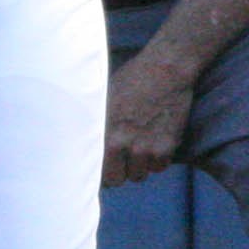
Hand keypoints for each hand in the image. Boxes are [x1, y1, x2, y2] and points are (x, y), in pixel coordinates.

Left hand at [102, 53, 194, 187]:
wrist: (166, 68)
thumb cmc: (131, 80)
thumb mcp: (104, 100)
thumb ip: (96, 126)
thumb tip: (81, 144)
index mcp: (105, 134)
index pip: (97, 172)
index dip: (100, 171)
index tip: (104, 167)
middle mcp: (124, 145)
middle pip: (118, 179)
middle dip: (120, 170)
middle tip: (123, 157)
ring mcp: (147, 148)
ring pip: (140, 174)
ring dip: (140, 164)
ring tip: (140, 143)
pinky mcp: (167, 146)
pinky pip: (160, 166)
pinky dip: (158, 158)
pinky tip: (156, 139)